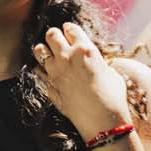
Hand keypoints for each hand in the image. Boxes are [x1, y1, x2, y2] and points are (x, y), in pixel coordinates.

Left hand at [32, 22, 131, 140]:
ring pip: (39, 50)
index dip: (70, 29)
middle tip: (58, 40)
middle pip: (51, 34)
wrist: (102, 121)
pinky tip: (47, 72)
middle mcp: (67, 57)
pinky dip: (40, 70)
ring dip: (44, 50)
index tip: (69, 30)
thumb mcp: (111, 72)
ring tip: (49, 54)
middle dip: (54, 35)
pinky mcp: (48, 85)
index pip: (71, 29)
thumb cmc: (112, 97)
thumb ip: (98, 61)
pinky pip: (37, 71)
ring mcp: (55, 71)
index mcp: (85, 49)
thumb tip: (95, 60)